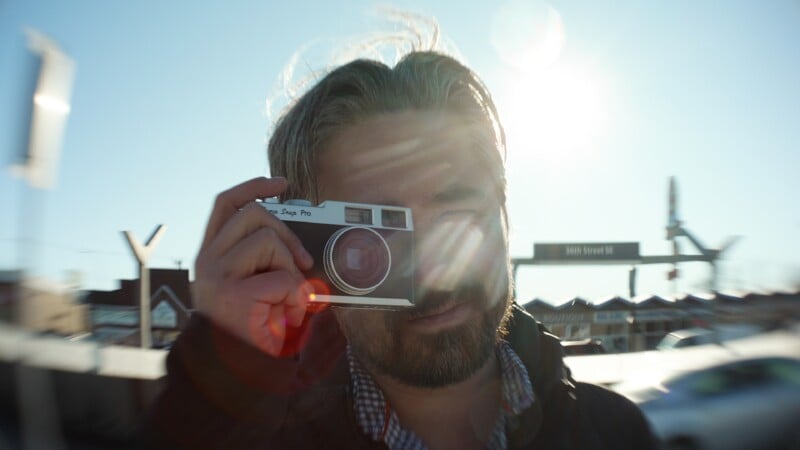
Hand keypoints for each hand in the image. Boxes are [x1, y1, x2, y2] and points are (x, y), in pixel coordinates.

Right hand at [193, 177, 314, 355]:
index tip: (280, 184)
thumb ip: (260, 256)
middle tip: (300, 263)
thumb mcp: (249, 283)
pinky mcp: (236, 297)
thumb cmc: (249, 328)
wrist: (234, 373)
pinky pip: (284, 278)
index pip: (225, 204)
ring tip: (283, 298)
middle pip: (254, 214)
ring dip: (289, 269)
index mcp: (209, 255)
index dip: (253, 187)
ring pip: (268, 240)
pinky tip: (285, 316)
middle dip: (286, 234)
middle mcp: (207, 262)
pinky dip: (295, 297)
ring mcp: (218, 278)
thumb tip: (289, 234)